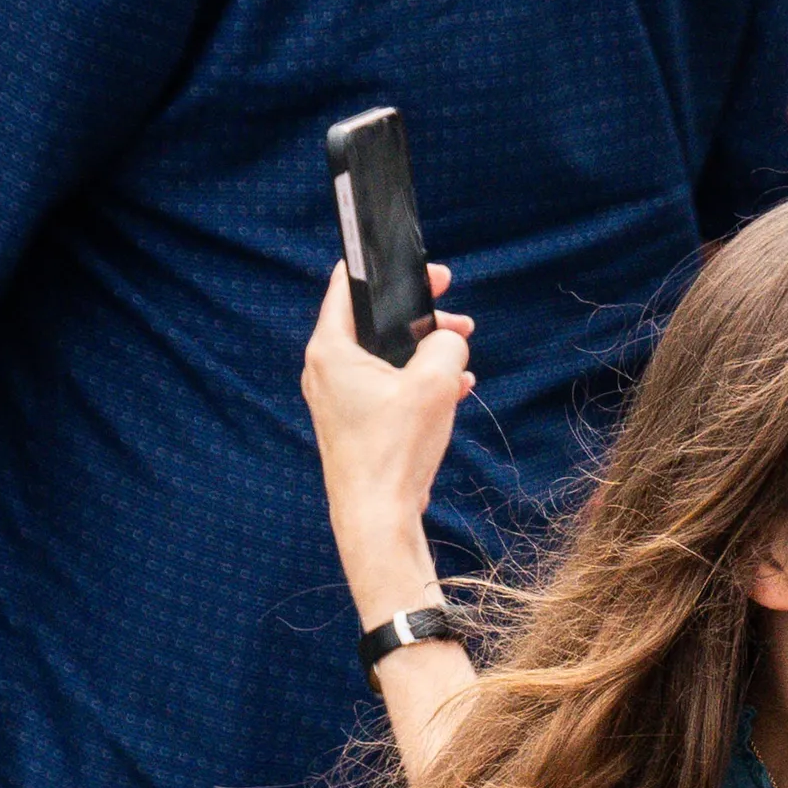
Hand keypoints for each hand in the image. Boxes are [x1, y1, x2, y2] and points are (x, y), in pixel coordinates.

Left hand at [305, 261, 473, 621]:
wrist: (377, 515)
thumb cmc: (395, 450)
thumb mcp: (435, 382)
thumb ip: (447, 344)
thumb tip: (450, 341)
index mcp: (332, 348)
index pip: (347, 285)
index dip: (389, 271)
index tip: (425, 272)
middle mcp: (326, 369)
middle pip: (375, 323)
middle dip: (422, 319)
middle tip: (456, 315)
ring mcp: (337, 397)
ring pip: (386, 357)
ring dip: (426, 353)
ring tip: (461, 357)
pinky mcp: (353, 421)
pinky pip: (387, 386)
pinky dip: (417, 382)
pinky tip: (453, 389)